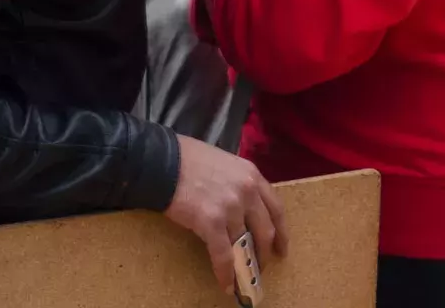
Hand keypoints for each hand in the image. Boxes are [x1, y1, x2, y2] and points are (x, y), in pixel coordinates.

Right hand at [164, 135, 286, 293]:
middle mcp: (248, 191)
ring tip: (244, 279)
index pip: (275, 208)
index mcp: (252, 175)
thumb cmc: (189, 160)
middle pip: (266, 229)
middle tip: (262, 267)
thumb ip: (238, 183)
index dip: (281, 231)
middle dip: (266, 252)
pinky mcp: (212, 222)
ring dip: (247, 265)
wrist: (163, 162)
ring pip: (247, 244)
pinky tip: (226, 284)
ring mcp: (232, 207)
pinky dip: (226, 273)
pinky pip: (223, 254)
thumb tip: (240, 207)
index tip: (281, 248)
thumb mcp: (226, 164)